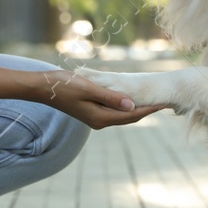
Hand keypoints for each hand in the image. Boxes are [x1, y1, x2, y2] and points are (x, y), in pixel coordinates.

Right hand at [31, 69, 167, 128]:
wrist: (43, 88)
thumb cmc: (64, 86)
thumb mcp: (89, 89)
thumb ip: (111, 98)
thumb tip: (131, 106)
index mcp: (100, 118)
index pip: (132, 115)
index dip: (149, 109)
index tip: (164, 103)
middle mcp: (99, 121)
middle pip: (129, 118)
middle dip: (147, 110)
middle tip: (164, 102)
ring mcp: (95, 118)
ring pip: (122, 115)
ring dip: (138, 109)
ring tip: (153, 100)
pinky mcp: (91, 112)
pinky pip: (114, 111)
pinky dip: (125, 106)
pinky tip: (132, 99)